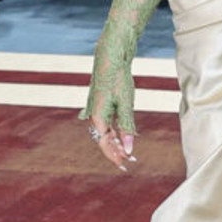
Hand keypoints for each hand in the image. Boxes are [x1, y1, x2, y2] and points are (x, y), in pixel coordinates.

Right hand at [86, 43, 137, 169]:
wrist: (110, 56)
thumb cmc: (118, 78)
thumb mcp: (125, 103)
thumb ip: (126, 126)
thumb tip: (129, 148)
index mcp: (97, 117)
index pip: (105, 143)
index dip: (115, 155)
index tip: (126, 164)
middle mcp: (93, 115)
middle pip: (103, 139)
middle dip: (115, 151)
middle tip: (129, 161)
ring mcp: (94, 109)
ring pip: (103, 131)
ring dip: (114, 142)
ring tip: (126, 151)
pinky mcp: (99, 103)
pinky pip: (104, 123)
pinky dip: (113, 130)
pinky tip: (121, 134)